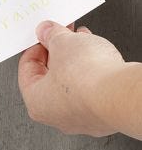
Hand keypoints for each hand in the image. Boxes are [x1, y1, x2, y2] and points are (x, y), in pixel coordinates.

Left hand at [18, 21, 125, 135]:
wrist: (123, 95)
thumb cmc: (87, 78)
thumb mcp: (61, 42)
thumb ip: (50, 34)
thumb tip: (45, 31)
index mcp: (37, 103)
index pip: (27, 69)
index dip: (36, 46)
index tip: (43, 36)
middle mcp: (58, 117)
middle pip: (50, 75)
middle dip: (57, 51)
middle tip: (62, 35)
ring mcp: (83, 119)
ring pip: (72, 82)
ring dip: (76, 58)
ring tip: (82, 39)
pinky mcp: (104, 115)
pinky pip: (92, 89)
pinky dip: (92, 71)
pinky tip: (97, 54)